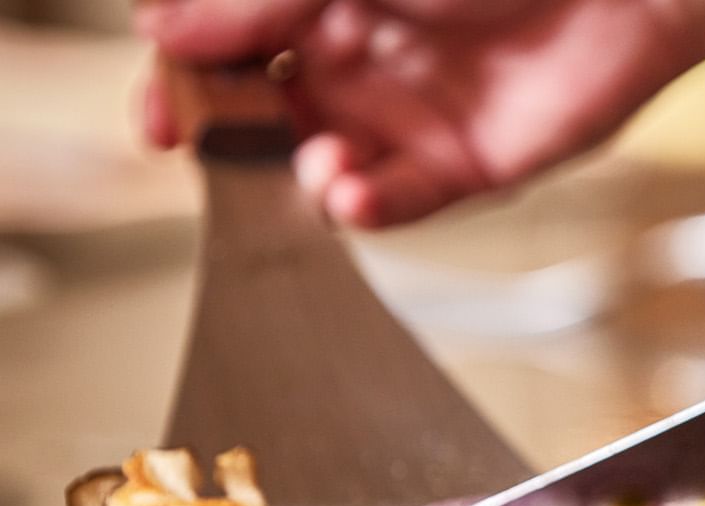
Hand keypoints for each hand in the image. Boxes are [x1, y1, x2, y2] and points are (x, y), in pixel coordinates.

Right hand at [137, 0, 704, 226]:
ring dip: (308, 177)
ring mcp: (410, 116)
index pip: (230, 48)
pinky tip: (349, 192)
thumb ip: (262, 0)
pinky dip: (366, 205)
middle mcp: (360, 59)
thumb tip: (162, 30)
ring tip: (323, 164)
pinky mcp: (464, 166)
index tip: (159, 117)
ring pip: (326, 165)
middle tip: (216, 152)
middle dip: (235, 143)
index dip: (187, 83)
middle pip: (267, 115)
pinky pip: (399, 202)